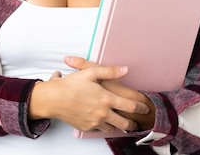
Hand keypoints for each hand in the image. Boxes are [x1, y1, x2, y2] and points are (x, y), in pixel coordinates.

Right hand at [29, 60, 149, 132]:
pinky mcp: (86, 127)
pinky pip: (99, 130)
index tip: (145, 109)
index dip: (140, 108)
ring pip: (112, 129)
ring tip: (121, 124)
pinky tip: (103, 123)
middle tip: (136, 123)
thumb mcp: (91, 72)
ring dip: (118, 126)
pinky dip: (104, 127)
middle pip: (124, 123)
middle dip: (133, 124)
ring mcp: (95, 122)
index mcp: (107, 99)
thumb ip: (110, 71)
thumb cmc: (71, 85)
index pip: (130, 107)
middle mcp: (103, 113)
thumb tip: (125, 69)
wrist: (53, 99)